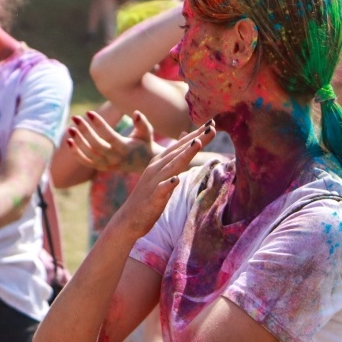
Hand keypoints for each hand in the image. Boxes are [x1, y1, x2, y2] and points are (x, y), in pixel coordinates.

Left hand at [66, 109, 157, 173]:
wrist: (145, 163)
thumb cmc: (145, 143)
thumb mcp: (147, 133)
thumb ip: (142, 123)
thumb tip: (136, 113)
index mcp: (126, 148)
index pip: (109, 136)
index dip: (99, 124)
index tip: (89, 113)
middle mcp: (116, 158)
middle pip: (96, 145)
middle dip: (85, 130)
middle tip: (76, 117)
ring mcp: (108, 165)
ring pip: (89, 154)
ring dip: (78, 141)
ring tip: (71, 128)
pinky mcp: (102, 168)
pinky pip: (86, 162)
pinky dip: (76, 153)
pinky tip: (69, 141)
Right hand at [111, 121, 214, 237]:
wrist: (129, 218)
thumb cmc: (150, 194)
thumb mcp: (163, 171)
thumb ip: (175, 155)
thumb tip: (189, 136)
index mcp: (160, 161)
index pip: (181, 145)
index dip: (196, 134)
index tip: (212, 123)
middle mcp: (157, 168)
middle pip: (179, 151)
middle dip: (195, 139)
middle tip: (211, 127)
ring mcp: (154, 182)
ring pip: (172, 166)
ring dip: (185, 155)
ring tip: (197, 143)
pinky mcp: (152, 199)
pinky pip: (161, 190)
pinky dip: (168, 184)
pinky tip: (176, 180)